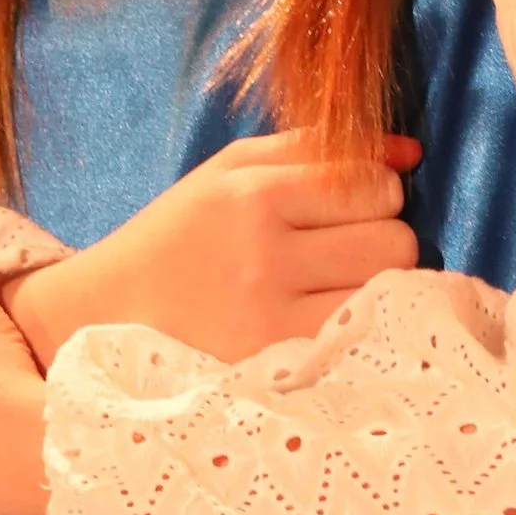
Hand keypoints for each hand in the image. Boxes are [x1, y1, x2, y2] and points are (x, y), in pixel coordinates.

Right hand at [2, 130, 418, 370]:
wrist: (104, 316)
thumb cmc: (180, 236)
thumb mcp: (231, 171)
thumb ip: (317, 149)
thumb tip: (412, 154)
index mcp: (250, 194)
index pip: (370, 183)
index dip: (378, 193)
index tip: (353, 206)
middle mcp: (263, 253)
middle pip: (393, 240)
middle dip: (384, 239)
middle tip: (347, 250)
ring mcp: (269, 317)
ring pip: (386, 293)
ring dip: (378, 287)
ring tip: (339, 286)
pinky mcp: (272, 365)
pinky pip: (359, 339)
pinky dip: (359, 327)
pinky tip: (329, 321)